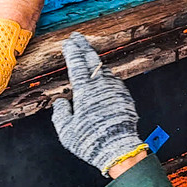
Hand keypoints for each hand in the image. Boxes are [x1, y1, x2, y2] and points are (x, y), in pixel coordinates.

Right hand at [51, 33, 145, 174]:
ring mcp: (115, 90)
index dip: (72, 51)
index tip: (68, 42)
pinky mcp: (125, 97)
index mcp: (85, 91)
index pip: (76, 64)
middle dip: (83, 46)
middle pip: (91, 60)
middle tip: (77, 37)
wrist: (119, 149)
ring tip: (88, 55)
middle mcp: (101, 86)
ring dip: (95, 60)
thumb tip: (61, 103)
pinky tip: (102, 76)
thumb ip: (61, 114)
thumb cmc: (91, 142)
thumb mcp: (67, 131)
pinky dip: (105, 74)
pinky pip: (113, 80)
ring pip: (104, 69)